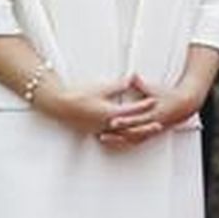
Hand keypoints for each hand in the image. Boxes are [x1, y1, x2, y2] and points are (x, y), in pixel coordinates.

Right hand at [43, 79, 158, 144]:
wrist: (59, 105)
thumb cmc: (80, 94)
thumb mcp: (101, 88)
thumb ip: (118, 86)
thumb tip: (132, 79)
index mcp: (110, 113)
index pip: (132, 110)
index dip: (144, 105)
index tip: (155, 101)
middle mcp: (107, 125)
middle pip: (131, 127)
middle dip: (146, 126)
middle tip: (159, 125)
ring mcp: (100, 130)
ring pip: (122, 136)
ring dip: (135, 135)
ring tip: (146, 133)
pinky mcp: (94, 132)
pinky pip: (112, 138)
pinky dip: (122, 138)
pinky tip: (127, 138)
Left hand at [95, 72, 203, 148]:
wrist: (184, 105)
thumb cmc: (170, 96)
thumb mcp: (155, 89)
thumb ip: (141, 84)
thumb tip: (132, 76)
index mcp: (153, 113)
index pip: (136, 119)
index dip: (124, 121)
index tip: (113, 120)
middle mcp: (152, 124)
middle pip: (132, 131)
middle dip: (117, 133)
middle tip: (103, 134)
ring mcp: (151, 130)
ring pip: (132, 138)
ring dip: (118, 139)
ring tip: (103, 138)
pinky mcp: (150, 133)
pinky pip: (136, 140)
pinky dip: (124, 141)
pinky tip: (115, 141)